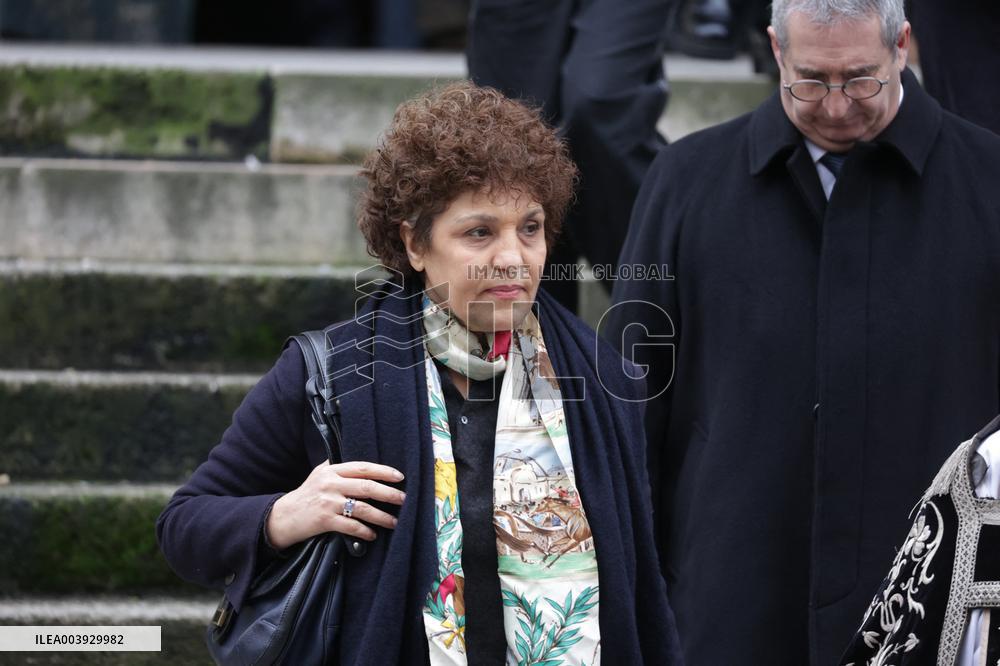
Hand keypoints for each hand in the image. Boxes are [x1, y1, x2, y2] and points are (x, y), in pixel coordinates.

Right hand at [265, 461, 405, 549]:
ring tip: (394, 522)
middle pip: (366, 486)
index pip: (362, 467)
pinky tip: (373, 535)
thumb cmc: (306, 494)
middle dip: (388, 493)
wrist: (283, 516)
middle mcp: (330, 484)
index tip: (399, 477)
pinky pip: (350, 526)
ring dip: (381, 516)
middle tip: (403, 499)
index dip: (383, 471)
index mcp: (332, 470)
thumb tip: (363, 463)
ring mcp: (327, 502)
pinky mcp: (324, 520)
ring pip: (362, 508)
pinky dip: (364, 531)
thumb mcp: (319, 474)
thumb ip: (337, 466)